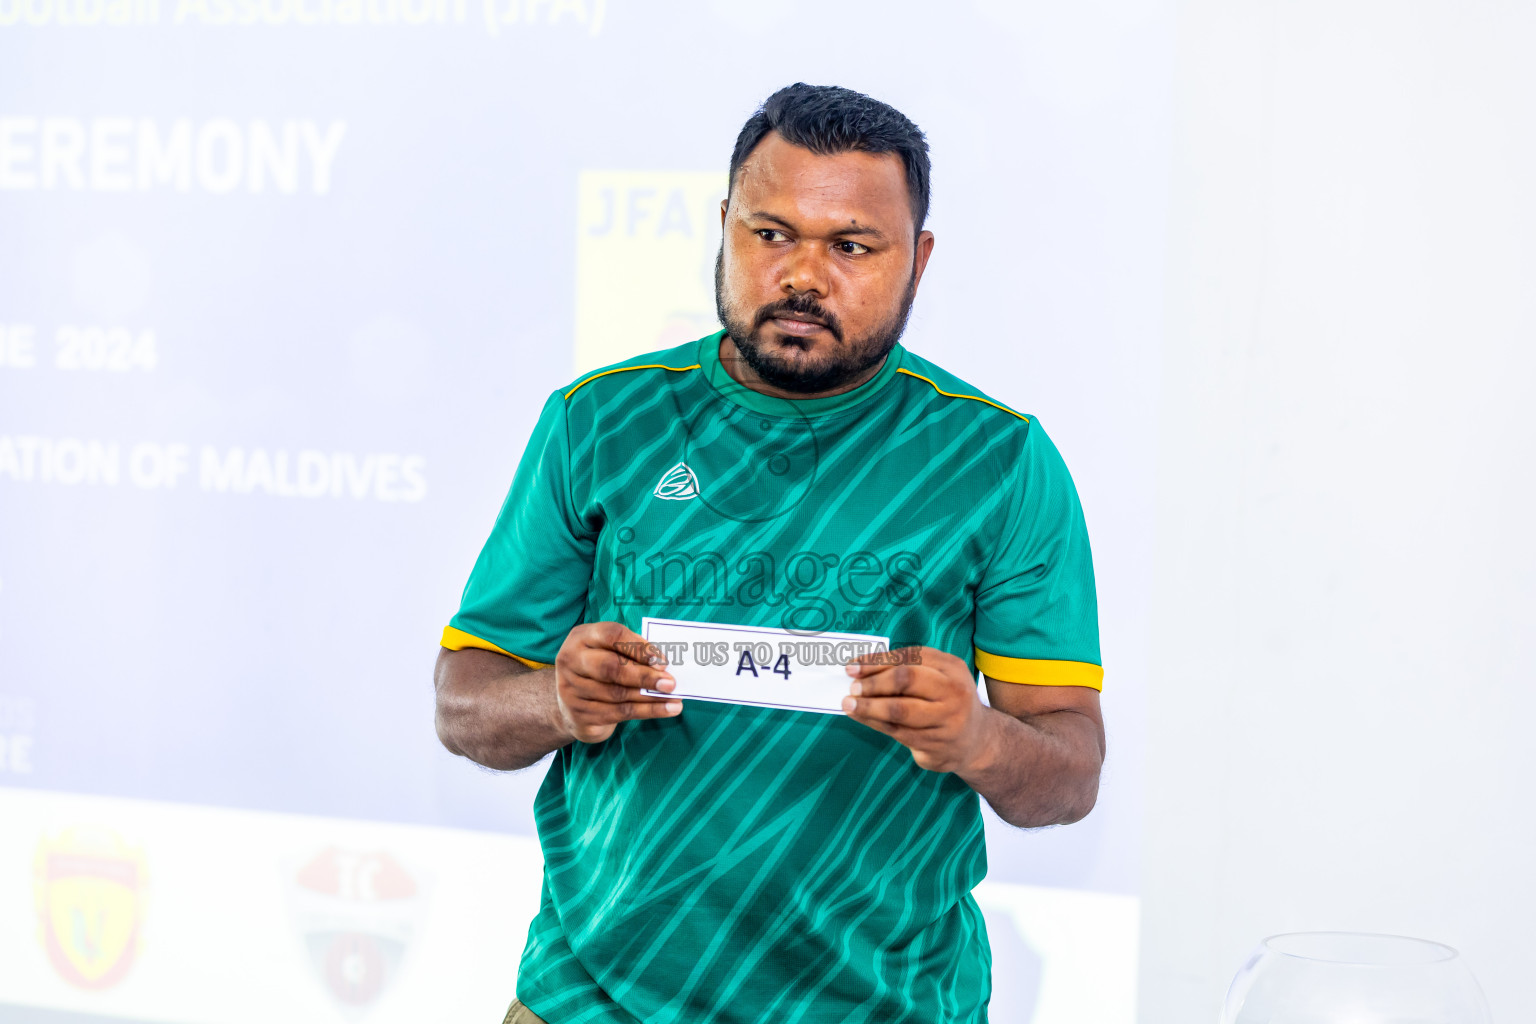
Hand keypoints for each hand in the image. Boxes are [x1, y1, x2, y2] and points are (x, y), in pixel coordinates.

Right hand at [553, 622, 680, 743]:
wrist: (571, 704)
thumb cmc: (600, 668)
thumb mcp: (609, 652)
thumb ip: (631, 652)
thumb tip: (664, 663)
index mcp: (581, 637)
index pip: (611, 635)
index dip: (639, 647)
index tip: (663, 660)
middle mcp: (571, 660)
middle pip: (610, 668)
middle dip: (644, 675)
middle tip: (670, 682)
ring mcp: (571, 689)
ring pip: (617, 694)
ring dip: (650, 697)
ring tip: (674, 699)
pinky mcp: (579, 714)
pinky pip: (619, 713)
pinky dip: (647, 711)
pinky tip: (667, 710)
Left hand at [842, 646, 994, 773]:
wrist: (977, 741)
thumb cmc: (948, 700)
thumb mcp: (939, 675)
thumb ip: (908, 667)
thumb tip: (863, 667)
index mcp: (953, 668)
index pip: (910, 658)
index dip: (877, 661)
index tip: (852, 667)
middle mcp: (954, 693)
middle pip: (906, 680)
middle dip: (874, 683)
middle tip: (852, 687)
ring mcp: (947, 722)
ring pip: (899, 711)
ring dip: (868, 707)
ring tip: (849, 704)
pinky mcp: (936, 747)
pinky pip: (898, 733)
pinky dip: (875, 723)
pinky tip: (862, 717)